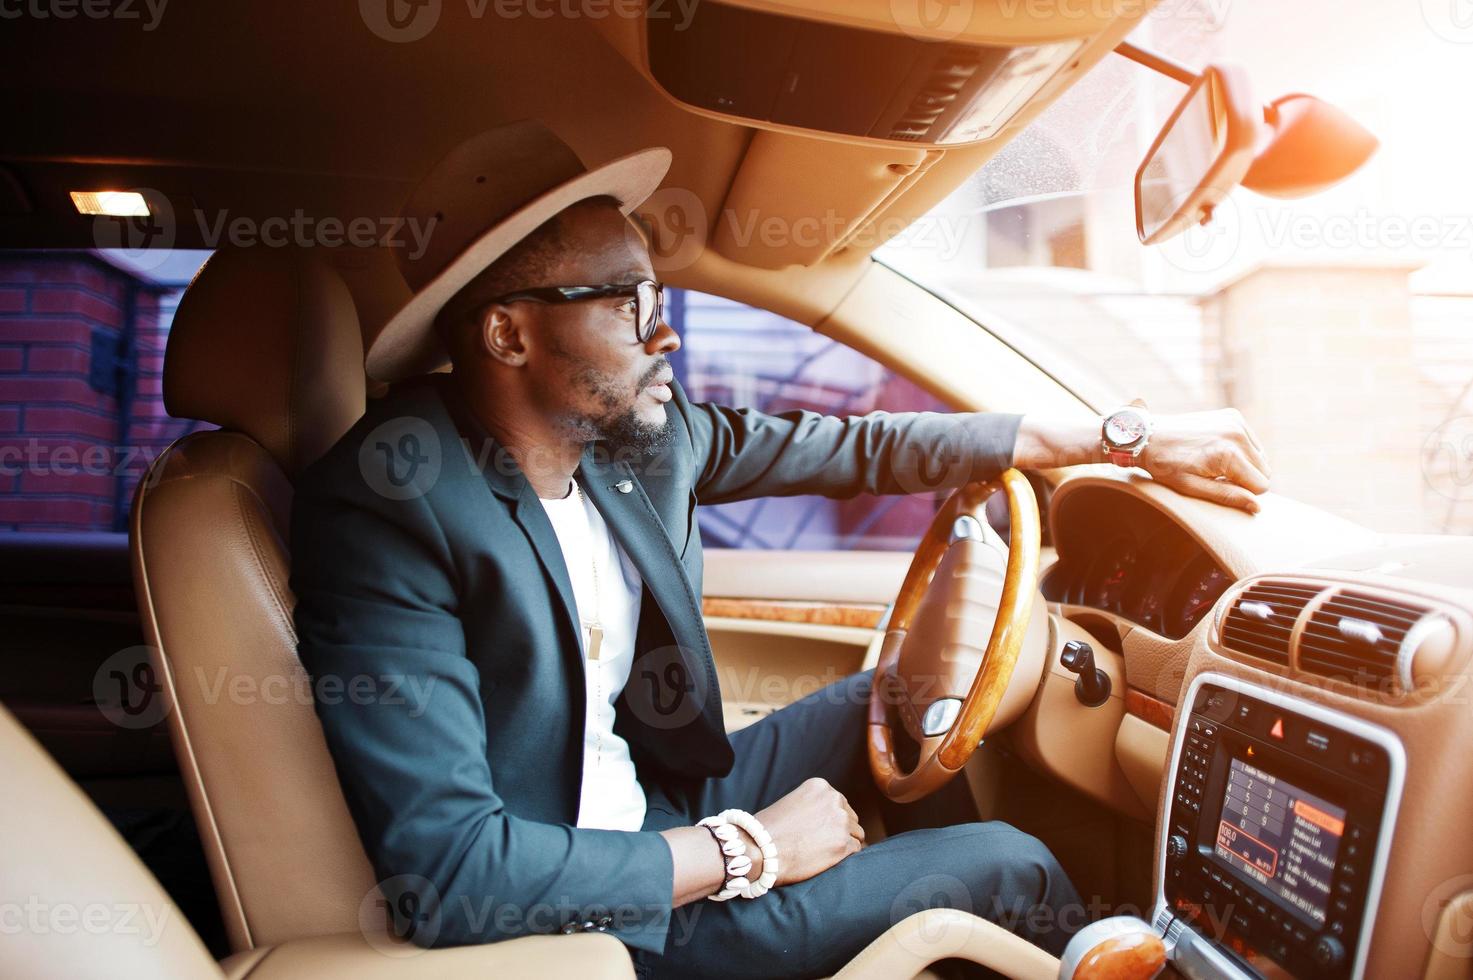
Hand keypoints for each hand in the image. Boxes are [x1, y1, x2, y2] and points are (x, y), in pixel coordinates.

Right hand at [750, 777, 864, 886]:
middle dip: (840, 831)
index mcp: (821, 786)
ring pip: (856, 834)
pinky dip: (844, 858)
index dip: (830, 820)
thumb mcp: (792, 803)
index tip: (819, 831)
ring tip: (823, 854)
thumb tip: (832, 821)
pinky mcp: (844, 845)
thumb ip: (814, 806)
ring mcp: (841, 822)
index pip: (839, 804)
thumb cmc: (768, 830)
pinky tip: (827, 861)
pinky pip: (855, 851)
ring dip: (844, 844)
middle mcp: (834, 800)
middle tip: (822, 844)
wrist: (759, 849)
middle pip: (851, 818)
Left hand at [1136, 405, 1271, 513]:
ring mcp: (1236, 422)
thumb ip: (1227, 496)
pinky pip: (1252, 442)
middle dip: (1245, 478)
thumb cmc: (1166, 464)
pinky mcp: (1233, 416)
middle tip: (1215, 476)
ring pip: (1261, 457)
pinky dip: (1241, 450)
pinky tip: (1218, 450)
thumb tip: (1257, 507)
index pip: (1261, 485)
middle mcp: (1237, 434)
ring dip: (1244, 464)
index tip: (1218, 486)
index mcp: (1229, 454)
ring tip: (1215, 463)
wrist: (1148, 435)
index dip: (1242, 492)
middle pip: (1264, 471)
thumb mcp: (1192, 487)